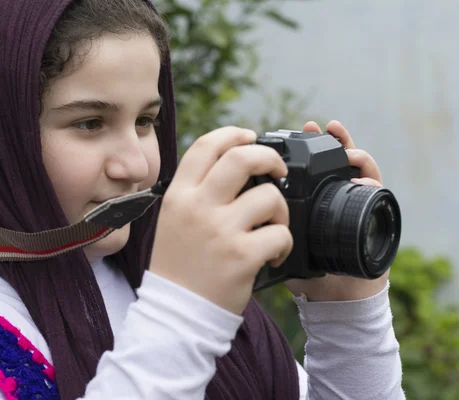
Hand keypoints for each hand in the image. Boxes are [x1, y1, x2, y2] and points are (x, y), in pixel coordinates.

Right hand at [149, 126, 292, 314]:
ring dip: (281, 211)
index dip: (234, 134)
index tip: (251, 136)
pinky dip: (284, 244)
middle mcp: (198, 207)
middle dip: (270, 156)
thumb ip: (197, 193)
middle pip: (243, 158)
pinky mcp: (242, 256)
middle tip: (279, 169)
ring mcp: (220, 230)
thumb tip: (234, 166)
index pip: (207, 146)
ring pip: (270, 196)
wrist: (176, 313)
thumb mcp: (173, 220)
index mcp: (179, 195)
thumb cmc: (178, 266)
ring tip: (273, 227)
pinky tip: (273, 255)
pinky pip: (281, 234)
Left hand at [283, 120, 388, 301]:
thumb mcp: (280, 245)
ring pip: (357, 169)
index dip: (306, 146)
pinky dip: (371, 181)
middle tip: (317, 126)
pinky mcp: (374, 215)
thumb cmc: (306, 274)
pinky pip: (377, 191)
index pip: (310, 166)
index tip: (298, 130)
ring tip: (342, 145)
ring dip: (352, 153)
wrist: (337, 299)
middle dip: (328, 140)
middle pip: (334, 159)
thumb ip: (266, 226)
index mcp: (312, 201)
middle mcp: (335, 197)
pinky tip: (362, 180)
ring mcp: (356, 203)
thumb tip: (239, 206)